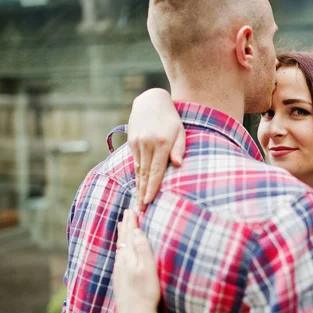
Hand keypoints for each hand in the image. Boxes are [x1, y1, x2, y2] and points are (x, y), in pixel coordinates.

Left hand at [113, 209, 160, 312]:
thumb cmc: (145, 293)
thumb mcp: (147, 267)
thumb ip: (142, 248)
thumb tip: (137, 230)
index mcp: (129, 257)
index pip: (130, 234)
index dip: (131, 221)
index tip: (131, 209)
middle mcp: (122, 263)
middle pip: (123, 240)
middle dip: (125, 226)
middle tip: (126, 213)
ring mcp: (120, 273)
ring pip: (120, 249)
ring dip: (122, 237)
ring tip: (121, 228)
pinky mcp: (121, 282)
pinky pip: (120, 258)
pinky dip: (122, 250)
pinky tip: (122, 253)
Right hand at [129, 88, 185, 210]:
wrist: (151, 102)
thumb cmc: (171, 119)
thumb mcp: (180, 131)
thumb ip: (179, 148)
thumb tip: (178, 165)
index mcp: (161, 143)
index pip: (156, 170)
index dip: (152, 187)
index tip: (150, 201)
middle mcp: (147, 144)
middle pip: (144, 174)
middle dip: (143, 193)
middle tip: (141, 211)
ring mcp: (137, 143)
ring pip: (138, 170)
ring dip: (138, 187)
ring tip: (138, 203)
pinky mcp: (132, 143)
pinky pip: (135, 163)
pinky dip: (136, 176)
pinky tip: (137, 187)